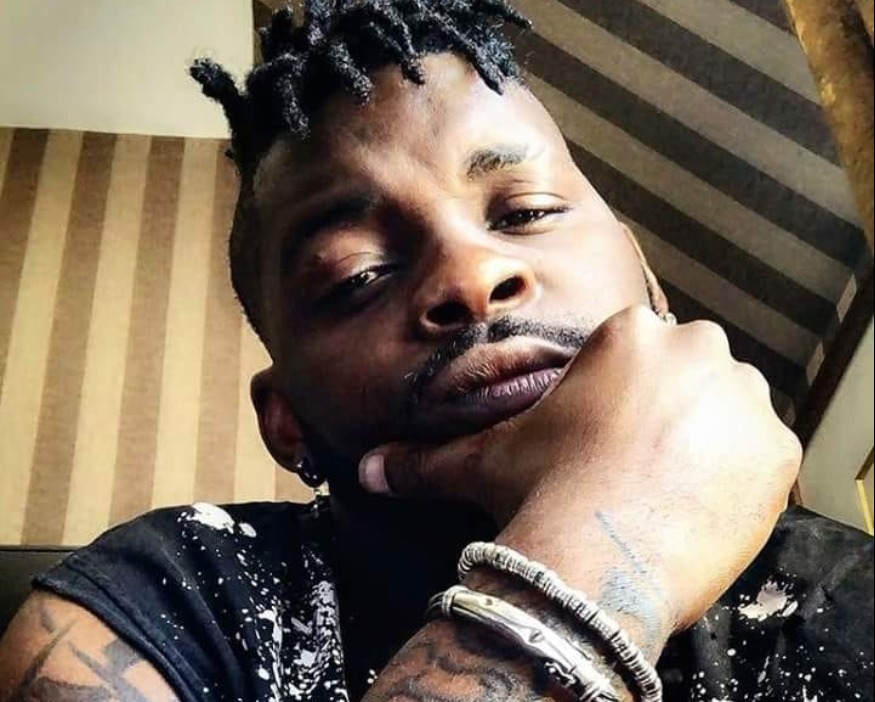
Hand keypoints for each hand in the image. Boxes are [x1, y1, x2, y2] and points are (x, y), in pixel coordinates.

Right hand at [359, 306, 801, 632]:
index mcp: (630, 335)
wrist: (596, 558)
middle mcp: (697, 350)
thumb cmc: (543, 493)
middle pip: (689, 372)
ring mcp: (744, 400)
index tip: (608, 436)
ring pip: (729, 408)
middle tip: (635, 461)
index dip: (620, 398)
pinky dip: (739, 477)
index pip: (637, 352)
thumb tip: (366, 469)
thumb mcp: (483, 464)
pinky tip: (696, 505)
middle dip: (667, 409)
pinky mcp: (777, 452)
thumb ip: (424, 459)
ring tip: (665, 485)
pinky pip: (763, 455)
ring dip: (706, 438)